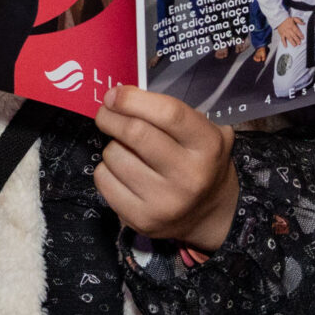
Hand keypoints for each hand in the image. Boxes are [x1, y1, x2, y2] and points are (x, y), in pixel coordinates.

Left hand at [92, 85, 240, 253]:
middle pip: (135, 133)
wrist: (211, 214)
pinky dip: (105, 170)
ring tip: (125, 149)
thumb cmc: (200, 160)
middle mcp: (189, 176)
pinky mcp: (142, 221)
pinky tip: (122, 172)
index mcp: (208, 146)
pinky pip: (103, 181)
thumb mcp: (202, 130)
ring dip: (112, 146)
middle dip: (110, 117)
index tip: (114, 94)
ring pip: (114, 156)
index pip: (168, 113)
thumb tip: (121, 94)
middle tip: (106, 113)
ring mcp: (165, 202)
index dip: (133, 99)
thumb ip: (171, 110)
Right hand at [274, 14, 303, 47]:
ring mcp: (284, 32)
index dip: (299, 34)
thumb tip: (304, 23)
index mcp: (292, 26)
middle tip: (299, 43)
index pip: (296, 30)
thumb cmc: (287, 20)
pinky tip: (285, 46)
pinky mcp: (281, 34)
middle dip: (296, 39)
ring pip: (289, 38)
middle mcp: (288, 29)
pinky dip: (284, 43)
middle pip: (293, 35)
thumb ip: (299, 20)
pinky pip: (282, 39)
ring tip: (295, 45)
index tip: (302, 37)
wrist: (279, 20)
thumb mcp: (293, 18)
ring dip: (292, 42)